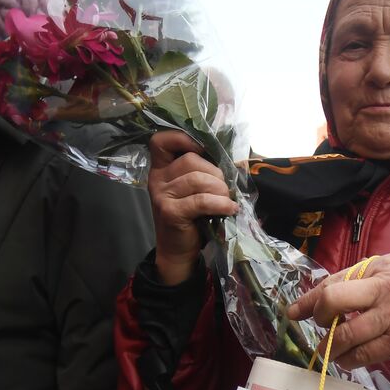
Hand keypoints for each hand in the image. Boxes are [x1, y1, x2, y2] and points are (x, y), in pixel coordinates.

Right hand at [147, 129, 237, 284]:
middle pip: (191, 159)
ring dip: (220, 190)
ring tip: (226, 201)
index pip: (162, 141)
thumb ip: (201, 172)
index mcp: (161, 168)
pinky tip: (229, 209)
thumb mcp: (193, 190)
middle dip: (215, 173)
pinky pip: (201, 200)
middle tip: (224, 190)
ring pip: (198, 179)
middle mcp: (157, 179)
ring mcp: (161, 195)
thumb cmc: (191, 218)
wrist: (179, 251)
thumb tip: (232, 160)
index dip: (183, 138)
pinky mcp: (170, 212)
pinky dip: (220, 204)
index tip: (202, 150)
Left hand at [286, 253, 389, 376]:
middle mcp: (385, 286)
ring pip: (343, 333)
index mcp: (383, 266)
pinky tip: (347, 361)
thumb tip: (339, 293)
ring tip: (331, 351)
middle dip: (317, 317)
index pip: (336, 279)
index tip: (295, 311)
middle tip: (318, 328)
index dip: (310, 297)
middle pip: (332, 300)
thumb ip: (375, 278)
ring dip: (330, 346)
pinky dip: (348, 360)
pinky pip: (362, 353)